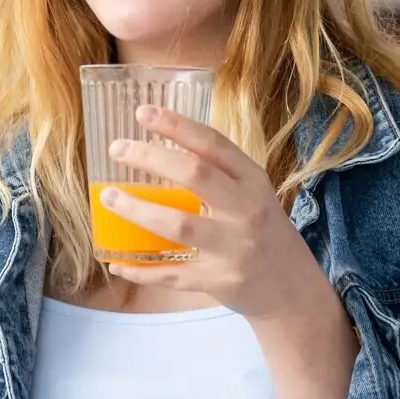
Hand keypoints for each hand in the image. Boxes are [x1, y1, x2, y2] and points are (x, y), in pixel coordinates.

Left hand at [100, 104, 328, 321]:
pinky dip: (141, 270)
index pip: (213, 144)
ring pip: (178, 226)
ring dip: (137, 210)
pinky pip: (172, 275)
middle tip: (117, 148)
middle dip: (150, 157)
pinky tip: (117, 263)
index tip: (143, 112)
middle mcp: (246, 210)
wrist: (291, 285)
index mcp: (252, 180)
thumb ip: (217, 172)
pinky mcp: (220, 281)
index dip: (176, 125)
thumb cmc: (262, 229)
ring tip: (108, 197)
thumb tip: (158, 145)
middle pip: (195, 175)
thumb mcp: (252, 192)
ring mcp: (233, 248)